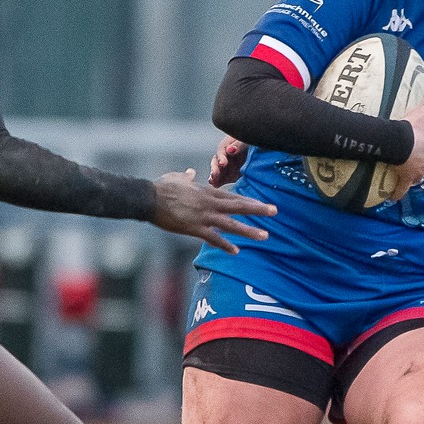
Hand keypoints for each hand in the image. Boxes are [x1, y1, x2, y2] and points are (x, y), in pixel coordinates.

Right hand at [150, 169, 276, 253]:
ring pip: (231, 223)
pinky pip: (213, 238)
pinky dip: (225, 244)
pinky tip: (236, 251)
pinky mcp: (194, 228)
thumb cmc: (161, 187)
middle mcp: (209, 203)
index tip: (262, 204)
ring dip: (249, 230)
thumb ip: (188, 176)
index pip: (233, 196)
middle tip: (275, 211)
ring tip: (264, 235)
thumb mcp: (177, 178)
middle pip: (239, 206)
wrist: (148, 198)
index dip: (249, 200)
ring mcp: (203, 216)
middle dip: (258, 209)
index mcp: (207, 191)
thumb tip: (192, 172)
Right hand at [210, 135, 247, 187]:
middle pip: (216, 163)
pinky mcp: (229, 177)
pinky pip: (221, 180)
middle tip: (214, 174)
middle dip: (215, 169)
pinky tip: (216, 186)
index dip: (221, 158)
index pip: (222, 152)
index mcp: (228, 146)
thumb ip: (238, 145)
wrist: (260, 157)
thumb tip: (230, 150)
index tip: (223, 163)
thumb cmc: (252, 145)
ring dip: (214, 177)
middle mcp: (225, 157)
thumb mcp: (246, 142)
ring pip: (217, 172)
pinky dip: (218, 183)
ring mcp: (226, 167)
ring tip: (213, 182)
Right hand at [382, 86, 423, 199]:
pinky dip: (398, 193)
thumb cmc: (411, 127)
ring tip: (403, 170)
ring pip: (417, 174)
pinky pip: (402, 188)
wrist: (397, 140)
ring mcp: (418, 171)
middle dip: (419, 160)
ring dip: (412, 173)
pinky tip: (393, 198)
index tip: (418, 143)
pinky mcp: (406, 178)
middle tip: (409, 155)